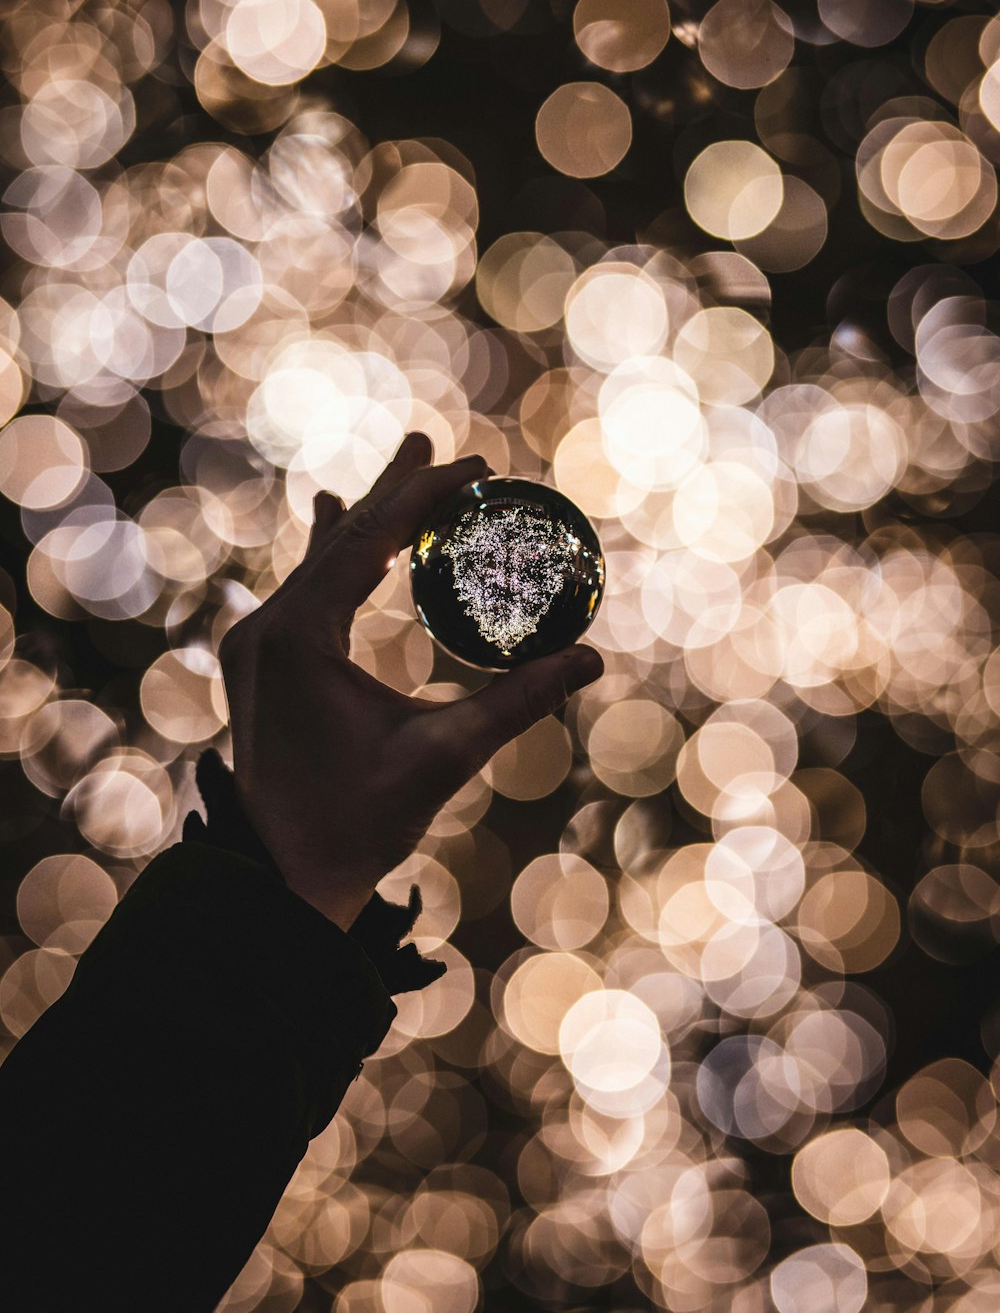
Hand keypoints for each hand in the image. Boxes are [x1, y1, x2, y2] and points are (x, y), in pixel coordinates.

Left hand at [218, 433, 603, 928]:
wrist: (275, 882)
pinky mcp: (257, 670)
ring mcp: (255, 648)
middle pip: (340, 537)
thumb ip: (515, 702)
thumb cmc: (356, 824)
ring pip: (316, 563)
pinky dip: (333, 560)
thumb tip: (589, 660)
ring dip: (362, 521)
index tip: (475, 470)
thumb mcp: (444, 757)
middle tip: (431, 441)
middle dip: (392, 491)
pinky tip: (330, 532)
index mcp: (301, 635)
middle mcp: (268, 629)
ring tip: (392, 475)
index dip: (425, 496)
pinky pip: (301, 593)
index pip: (369, 538)